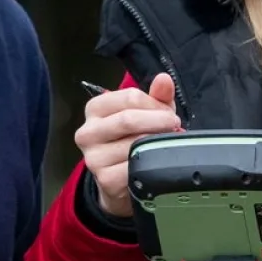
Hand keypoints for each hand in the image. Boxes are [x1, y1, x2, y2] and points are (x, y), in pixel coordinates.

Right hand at [74, 72, 179, 217]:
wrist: (119, 181)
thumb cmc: (131, 140)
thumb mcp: (144, 114)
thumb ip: (155, 96)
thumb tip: (164, 79)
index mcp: (94, 109)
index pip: (129, 97)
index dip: (155, 103)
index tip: (169, 112)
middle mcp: (87, 132)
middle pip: (128, 119)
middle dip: (159, 121)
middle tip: (175, 125)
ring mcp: (93, 157)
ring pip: (134, 144)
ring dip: (158, 143)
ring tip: (168, 144)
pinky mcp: (105, 179)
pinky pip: (135, 167)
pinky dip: (152, 164)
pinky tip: (159, 162)